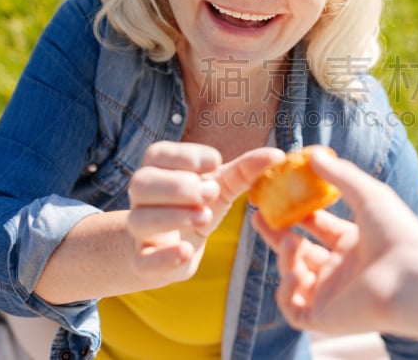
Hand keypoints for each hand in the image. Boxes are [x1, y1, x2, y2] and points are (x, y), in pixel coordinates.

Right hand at [128, 142, 283, 285]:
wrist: (174, 247)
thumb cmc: (197, 206)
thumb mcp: (222, 186)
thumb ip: (246, 169)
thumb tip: (278, 155)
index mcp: (158, 170)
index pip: (158, 154)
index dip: (184, 156)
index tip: (215, 163)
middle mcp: (142, 198)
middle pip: (142, 183)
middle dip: (178, 186)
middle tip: (210, 194)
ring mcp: (139, 231)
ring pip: (140, 219)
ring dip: (174, 216)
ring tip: (204, 217)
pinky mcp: (143, 262)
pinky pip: (143, 260)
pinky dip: (165, 256)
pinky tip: (187, 252)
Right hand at [252, 148, 417, 334]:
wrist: (413, 279)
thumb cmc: (398, 235)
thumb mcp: (367, 195)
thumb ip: (339, 175)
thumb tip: (313, 153)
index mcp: (356, 244)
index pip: (319, 227)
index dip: (298, 214)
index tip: (280, 196)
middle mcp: (343, 271)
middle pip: (300, 253)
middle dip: (277, 235)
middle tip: (257, 216)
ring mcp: (333, 296)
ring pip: (294, 278)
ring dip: (284, 259)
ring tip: (289, 242)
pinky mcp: (325, 319)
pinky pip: (293, 309)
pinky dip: (287, 289)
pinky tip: (297, 273)